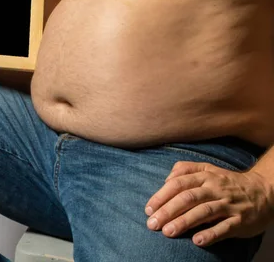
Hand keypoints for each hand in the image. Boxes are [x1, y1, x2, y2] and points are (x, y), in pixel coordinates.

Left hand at [144, 161, 273, 246]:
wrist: (264, 191)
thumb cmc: (227, 182)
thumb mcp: (207, 169)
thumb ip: (185, 170)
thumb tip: (166, 179)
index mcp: (205, 176)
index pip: (178, 183)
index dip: (162, 196)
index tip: (148, 209)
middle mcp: (215, 188)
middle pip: (188, 197)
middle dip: (168, 211)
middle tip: (152, 223)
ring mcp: (229, 204)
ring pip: (204, 212)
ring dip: (184, 222)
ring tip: (168, 232)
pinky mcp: (241, 220)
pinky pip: (225, 227)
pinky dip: (211, 234)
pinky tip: (197, 241)